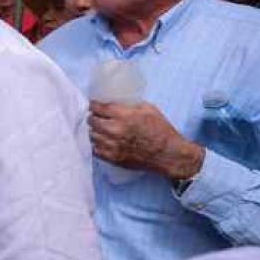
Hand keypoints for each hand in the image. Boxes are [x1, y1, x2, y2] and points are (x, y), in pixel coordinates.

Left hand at [89, 101, 204, 180]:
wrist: (168, 154)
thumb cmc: (161, 130)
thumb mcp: (148, 109)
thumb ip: (129, 105)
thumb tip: (115, 102)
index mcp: (123, 116)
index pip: (97, 107)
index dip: (94, 105)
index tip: (93, 105)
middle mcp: (115, 130)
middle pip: (91, 121)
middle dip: (93, 117)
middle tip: (97, 117)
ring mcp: (112, 146)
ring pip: (91, 135)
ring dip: (94, 131)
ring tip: (99, 129)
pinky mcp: (113, 158)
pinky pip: (95, 150)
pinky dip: (96, 144)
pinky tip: (101, 141)